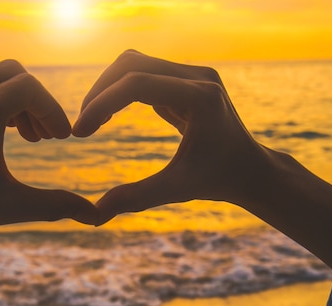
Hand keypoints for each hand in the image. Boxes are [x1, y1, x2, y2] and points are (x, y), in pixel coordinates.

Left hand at [0, 60, 96, 303]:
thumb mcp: (5, 206)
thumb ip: (54, 206)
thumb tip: (96, 216)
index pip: (31, 88)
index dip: (54, 111)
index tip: (62, 138)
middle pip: (12, 73)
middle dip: (35, 100)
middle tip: (44, 136)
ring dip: (11, 102)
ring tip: (22, 137)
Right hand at [74, 50, 331, 269]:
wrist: (250, 169)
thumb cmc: (219, 180)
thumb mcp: (177, 189)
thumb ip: (137, 197)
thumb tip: (95, 215)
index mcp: (200, 98)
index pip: (138, 84)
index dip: (102, 104)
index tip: (81, 132)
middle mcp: (197, 77)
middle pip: (131, 63)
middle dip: (100, 91)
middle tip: (82, 126)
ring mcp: (192, 75)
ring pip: (135, 63)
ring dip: (108, 88)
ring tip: (92, 120)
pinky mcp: (185, 80)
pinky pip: (145, 73)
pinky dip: (121, 90)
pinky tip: (109, 115)